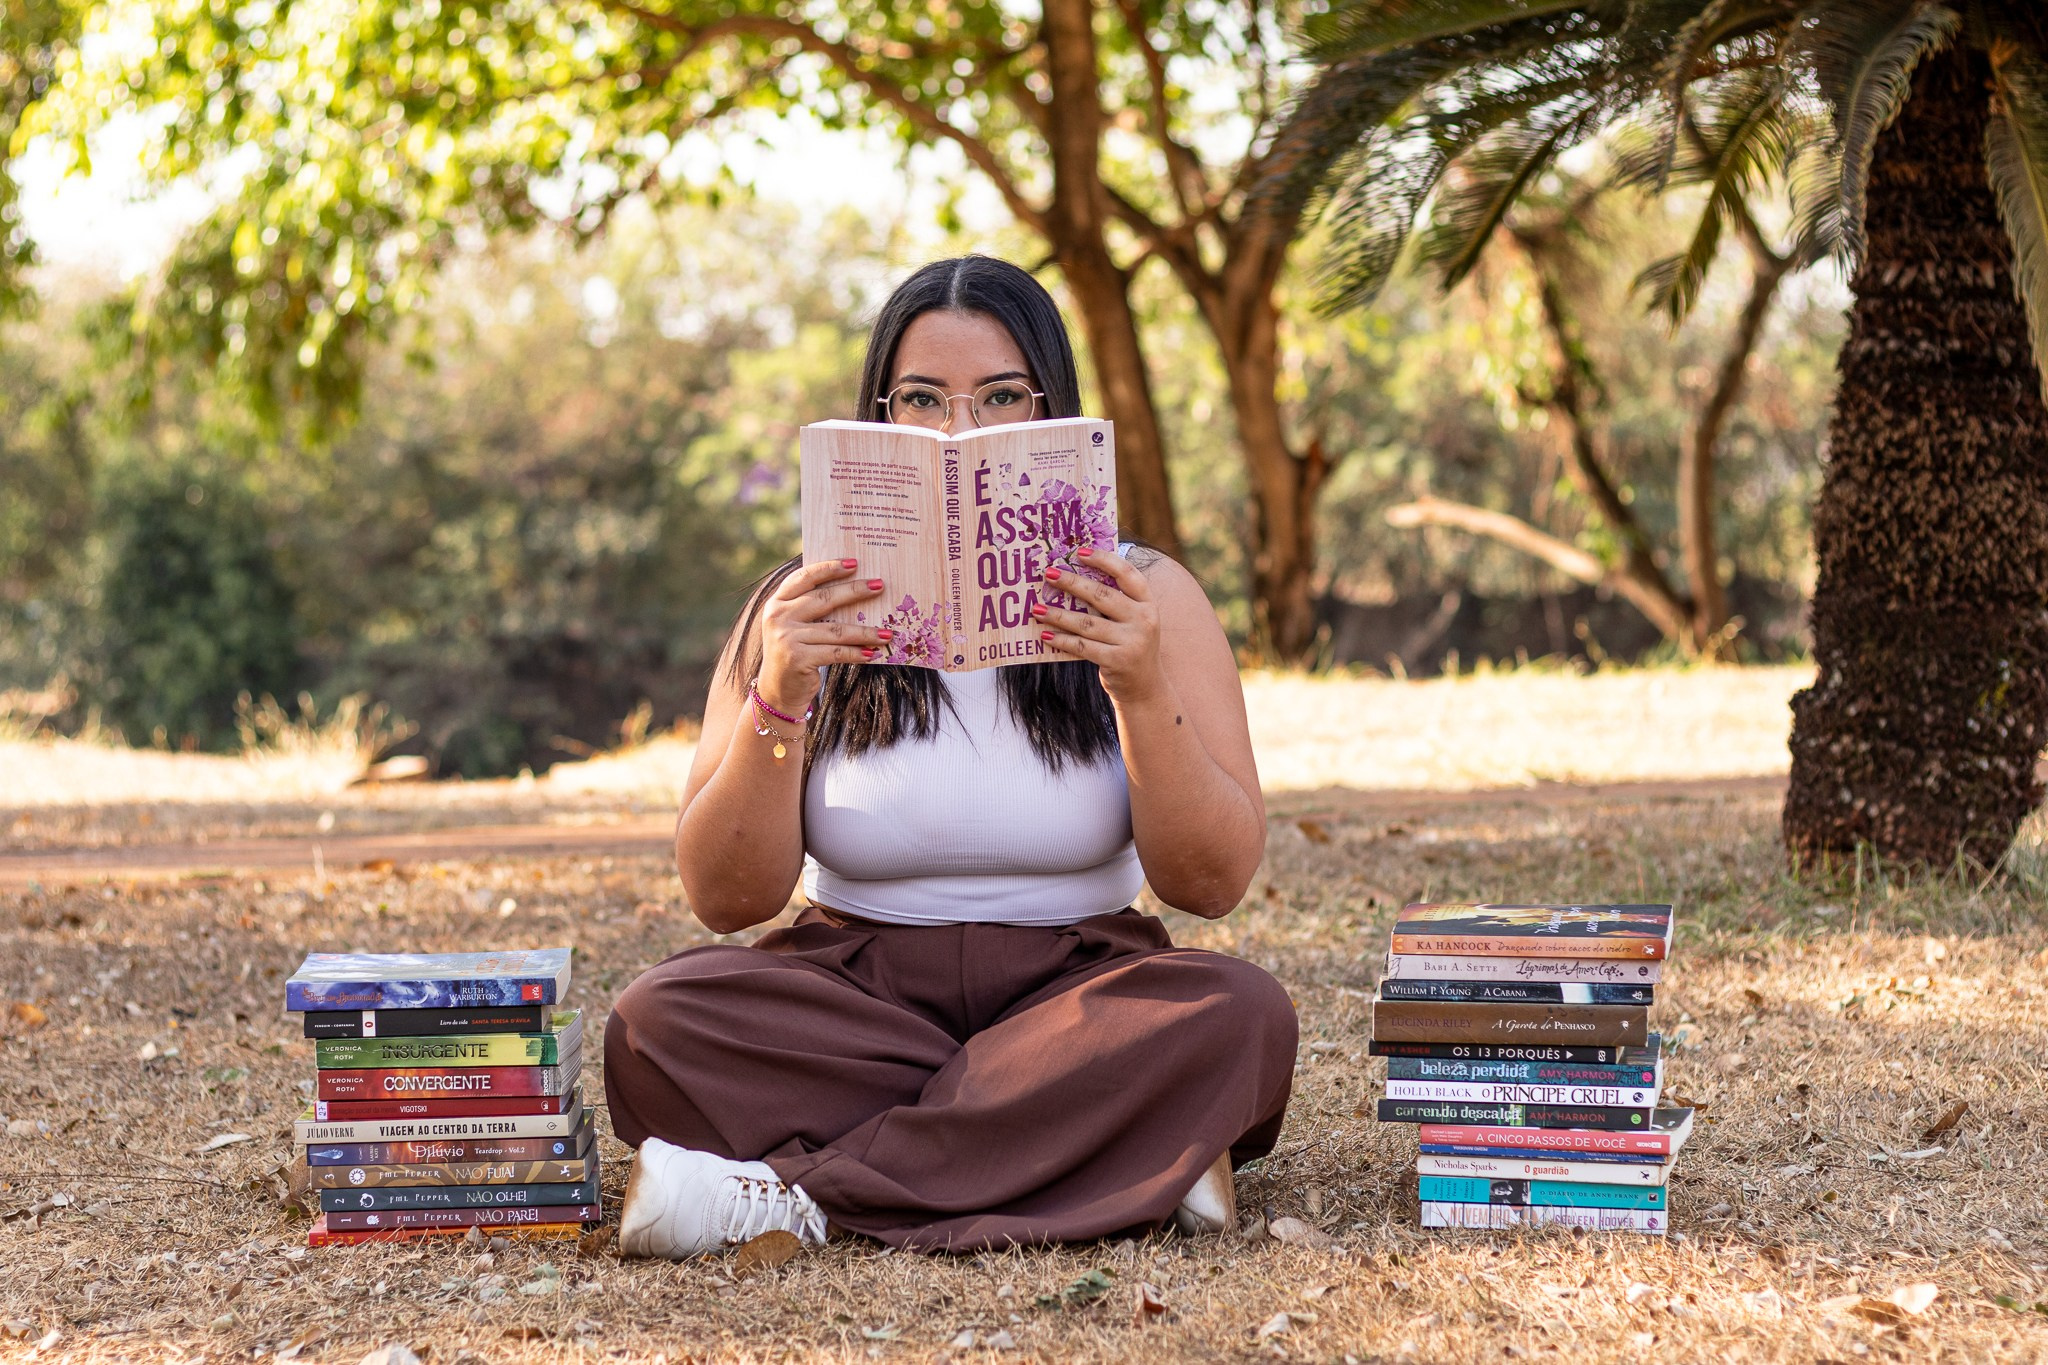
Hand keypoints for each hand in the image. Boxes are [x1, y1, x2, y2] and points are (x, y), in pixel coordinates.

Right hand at [755, 559, 889, 712]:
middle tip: (880, 585)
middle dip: (855, 591)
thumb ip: (812, 607)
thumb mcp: (795, 625)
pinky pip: (836, 652)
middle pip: (824, 599)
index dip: (829, 568)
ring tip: (887, 633)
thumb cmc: (795, 652)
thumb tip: (854, 589)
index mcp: (777, 602)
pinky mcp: (798, 658)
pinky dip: (857, 653)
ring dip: (865, 632)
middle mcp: (778, 617)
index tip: (854, 563)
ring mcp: (787, 638)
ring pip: (835, 630)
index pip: (804, 577)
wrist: (778, 690)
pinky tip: (873, 653)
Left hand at [1033, 548, 1164, 703]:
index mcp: (1148, 603)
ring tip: (1036, 608)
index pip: (1128, 574)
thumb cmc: (1131, 645)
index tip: (1080, 552)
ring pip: (1087, 623)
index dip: (1104, 560)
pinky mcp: (1117, 660)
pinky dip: (1062, 640)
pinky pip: (1083, 646)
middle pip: (1102, 595)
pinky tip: (1046, 634)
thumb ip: (1116, 600)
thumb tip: (1077, 575)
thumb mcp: (1134, 620)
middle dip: (1072, 582)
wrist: (1145, 686)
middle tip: (1049, 573)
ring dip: (1058, 614)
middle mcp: (1143, 620)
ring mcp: (1131, 641)